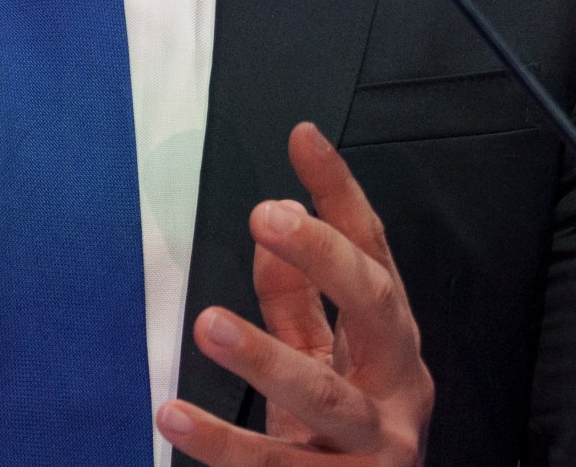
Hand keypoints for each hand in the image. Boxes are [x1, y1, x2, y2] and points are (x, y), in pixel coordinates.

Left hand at [157, 123, 432, 465]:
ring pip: (324, 395)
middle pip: (375, 307)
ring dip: (263, 356)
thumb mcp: (322, 363)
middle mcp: (399, 390)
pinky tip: (176, 415)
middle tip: (267, 216)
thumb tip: (279, 222)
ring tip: (209, 322)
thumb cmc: (341, 443)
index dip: (340, 194)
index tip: (302, 140)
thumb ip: (298, 301)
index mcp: (394, 346)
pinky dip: (222, 443)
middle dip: (324, 256)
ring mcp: (377, 447)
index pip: (374, 253)